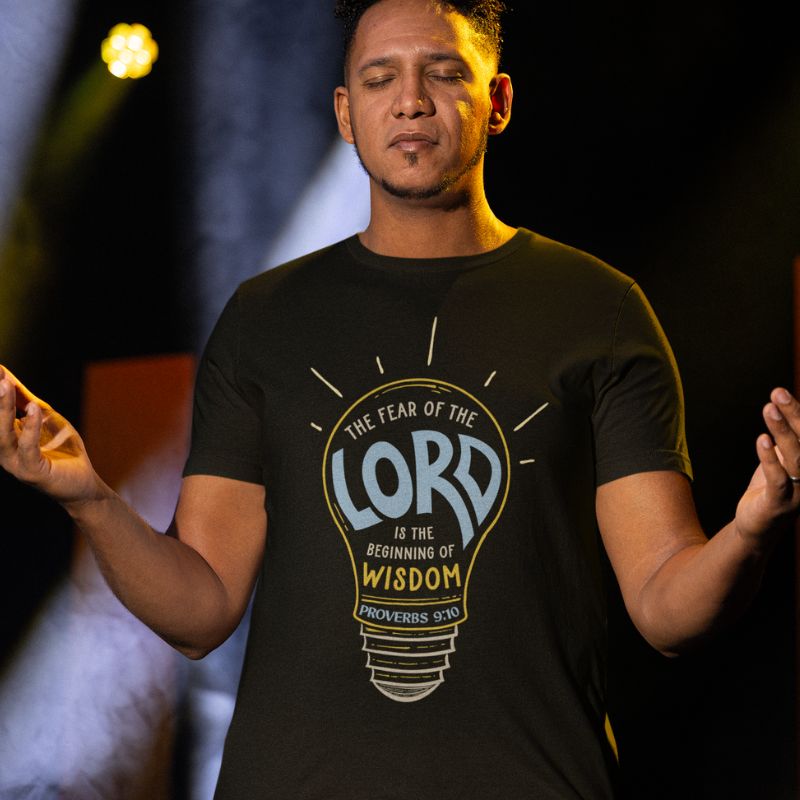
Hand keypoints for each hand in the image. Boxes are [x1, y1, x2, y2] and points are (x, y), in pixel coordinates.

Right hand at [0, 365, 101, 505]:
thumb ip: (28, 403)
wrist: (83, 483)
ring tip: (4, 385)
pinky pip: (27, 447)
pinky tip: (33, 409)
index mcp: (6, 438)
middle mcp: (5, 451)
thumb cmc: (63, 450)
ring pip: (3, 435)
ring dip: (3, 409)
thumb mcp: (46, 420)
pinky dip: (29, 427)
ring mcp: (15, 463)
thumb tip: (8, 379)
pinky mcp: (31, 472)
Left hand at [734, 387, 799, 548]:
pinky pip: (778, 479)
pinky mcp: (780, 504)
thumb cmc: (771, 488)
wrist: (757, 526)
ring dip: (782, 431)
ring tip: (769, 408)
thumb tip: (782, 405)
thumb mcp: (781, 459)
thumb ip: (787, 438)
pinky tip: (762, 439)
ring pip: (796, 458)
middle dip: (794, 415)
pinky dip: (770, 458)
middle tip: (778, 393)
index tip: (784, 392)